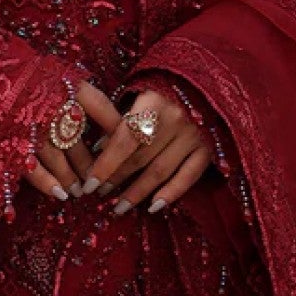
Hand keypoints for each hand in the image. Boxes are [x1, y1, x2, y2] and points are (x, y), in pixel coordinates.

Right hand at [21, 79, 122, 202]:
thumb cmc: (24, 75)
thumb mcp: (58, 76)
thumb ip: (86, 96)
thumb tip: (117, 123)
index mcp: (61, 83)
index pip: (99, 106)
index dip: (115, 129)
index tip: (126, 147)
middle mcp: (46, 103)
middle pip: (78, 139)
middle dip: (92, 165)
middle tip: (100, 181)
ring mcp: (25, 124)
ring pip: (57, 157)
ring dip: (72, 177)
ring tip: (80, 190)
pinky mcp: (6, 140)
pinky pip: (30, 167)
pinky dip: (46, 183)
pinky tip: (59, 194)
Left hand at [82, 86, 213, 214]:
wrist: (199, 88)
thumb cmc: (158, 93)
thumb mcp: (134, 96)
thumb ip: (115, 118)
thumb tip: (96, 149)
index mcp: (153, 103)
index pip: (124, 141)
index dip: (105, 165)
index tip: (89, 184)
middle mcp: (175, 120)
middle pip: (140, 158)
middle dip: (117, 179)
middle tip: (100, 193)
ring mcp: (193, 136)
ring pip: (160, 171)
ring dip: (138, 193)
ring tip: (119, 207)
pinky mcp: (207, 149)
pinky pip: (188, 177)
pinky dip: (171, 193)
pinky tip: (153, 207)